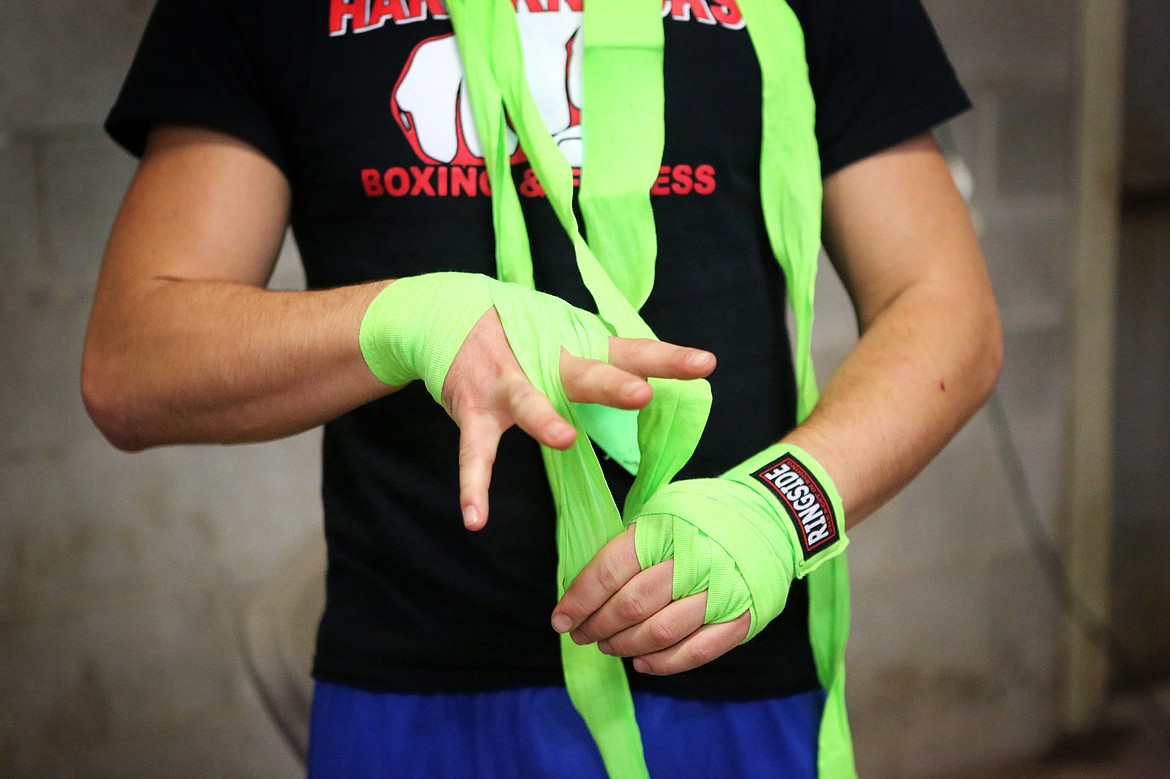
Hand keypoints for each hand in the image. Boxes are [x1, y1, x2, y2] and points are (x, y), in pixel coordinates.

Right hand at [443, 309, 714, 530]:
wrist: (448, 315)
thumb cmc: (523, 334)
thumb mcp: (567, 339)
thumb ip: (604, 364)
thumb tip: (654, 387)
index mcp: (578, 349)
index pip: (631, 351)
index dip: (668, 359)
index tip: (705, 364)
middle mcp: (546, 363)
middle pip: (585, 374)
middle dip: (612, 385)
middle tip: (641, 394)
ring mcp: (507, 385)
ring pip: (529, 404)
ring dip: (545, 420)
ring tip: (564, 439)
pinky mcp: (474, 411)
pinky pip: (475, 454)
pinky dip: (473, 486)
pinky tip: (476, 517)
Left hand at [550, 525, 749, 674]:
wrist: (769, 518)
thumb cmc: (703, 516)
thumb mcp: (662, 510)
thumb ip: (629, 544)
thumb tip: (584, 585)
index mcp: (665, 529)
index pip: (611, 570)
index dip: (580, 600)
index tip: (561, 620)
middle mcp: (692, 560)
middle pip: (632, 606)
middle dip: (598, 626)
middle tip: (583, 634)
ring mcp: (719, 591)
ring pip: (659, 632)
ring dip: (626, 646)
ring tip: (609, 646)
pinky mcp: (740, 618)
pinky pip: (695, 652)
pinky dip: (663, 663)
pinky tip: (642, 663)